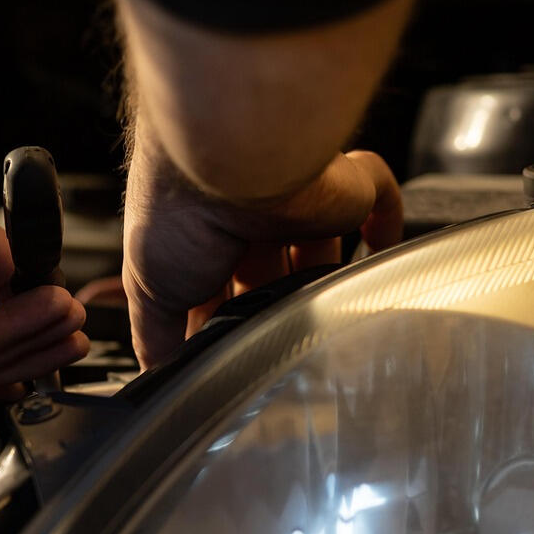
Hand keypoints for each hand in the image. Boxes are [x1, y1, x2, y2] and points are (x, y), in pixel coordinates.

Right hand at [121, 132, 402, 368]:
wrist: (228, 159)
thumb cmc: (178, 209)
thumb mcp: (148, 288)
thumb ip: (155, 334)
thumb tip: (160, 374)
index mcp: (199, 232)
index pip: (217, 289)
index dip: (221, 323)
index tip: (224, 360)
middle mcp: (249, 215)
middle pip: (272, 276)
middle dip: (270, 310)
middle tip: (273, 348)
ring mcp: (299, 201)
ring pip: (320, 248)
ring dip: (320, 284)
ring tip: (319, 322)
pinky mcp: (344, 187)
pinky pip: (378, 199)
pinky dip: (385, 226)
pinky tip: (380, 252)